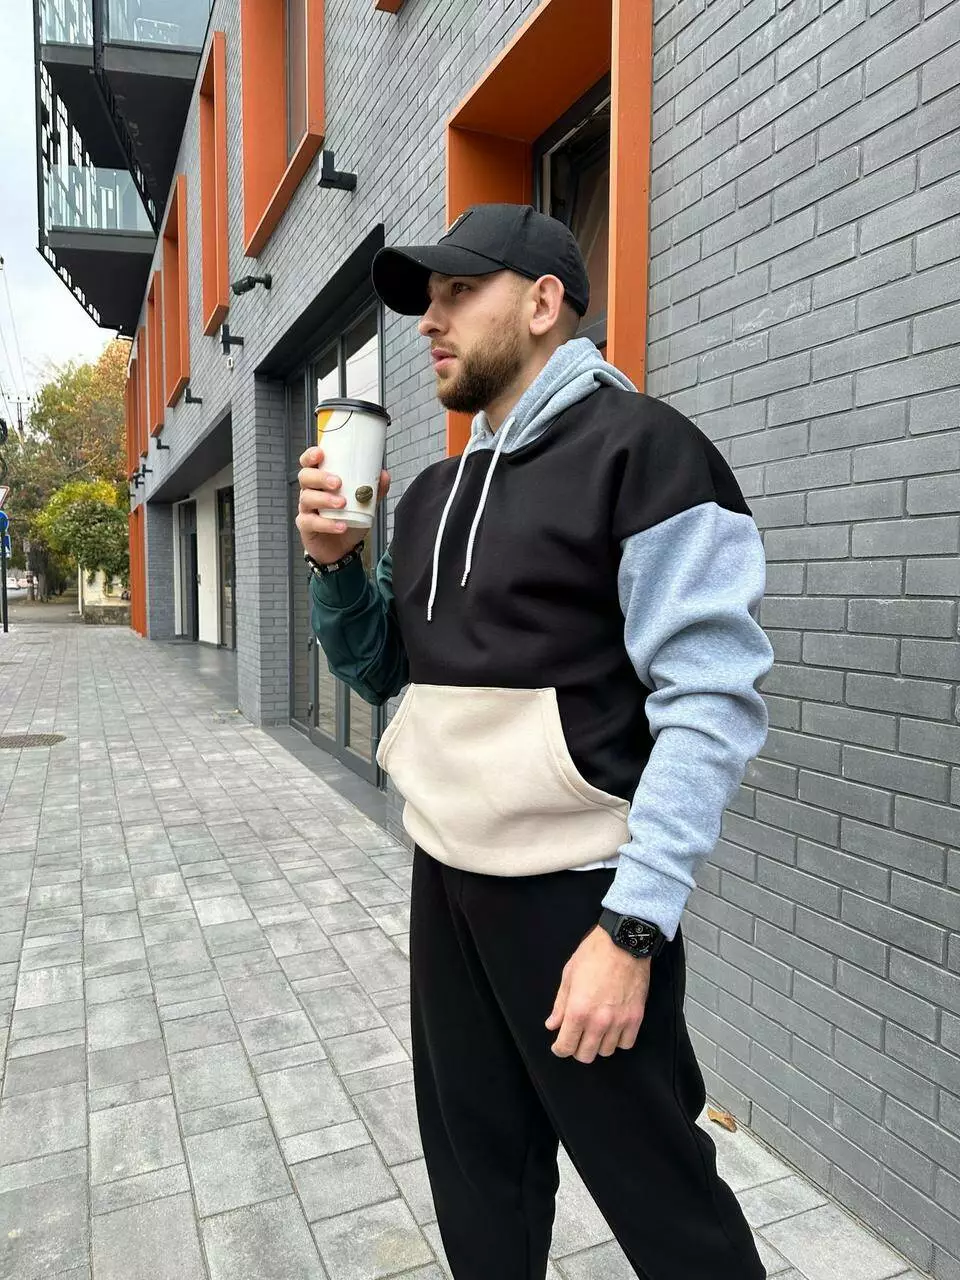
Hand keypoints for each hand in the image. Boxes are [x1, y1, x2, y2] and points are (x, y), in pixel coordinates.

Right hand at [296, 446, 390, 564]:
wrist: (342, 549)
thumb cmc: (348, 520)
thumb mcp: (364, 503)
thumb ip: (373, 490)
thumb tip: (384, 475)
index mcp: (320, 481)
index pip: (309, 463)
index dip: (311, 456)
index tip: (320, 454)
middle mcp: (310, 492)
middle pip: (305, 477)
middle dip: (320, 477)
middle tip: (338, 483)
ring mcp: (306, 509)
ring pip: (307, 498)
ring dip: (325, 499)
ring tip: (342, 504)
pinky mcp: (306, 526)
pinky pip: (311, 522)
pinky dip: (327, 524)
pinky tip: (341, 525)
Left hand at [545, 926, 650, 1063]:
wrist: (623, 942)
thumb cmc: (593, 954)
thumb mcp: (569, 976)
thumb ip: (560, 1005)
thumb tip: (552, 1025)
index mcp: (578, 1011)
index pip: (565, 1047)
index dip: (560, 1049)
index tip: (560, 1045)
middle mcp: (598, 1022)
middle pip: (586, 1055)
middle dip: (577, 1049)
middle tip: (577, 1037)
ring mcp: (619, 1022)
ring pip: (606, 1052)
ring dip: (598, 1044)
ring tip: (596, 1031)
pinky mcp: (636, 1018)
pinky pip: (626, 1043)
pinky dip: (618, 1040)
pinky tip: (613, 1029)